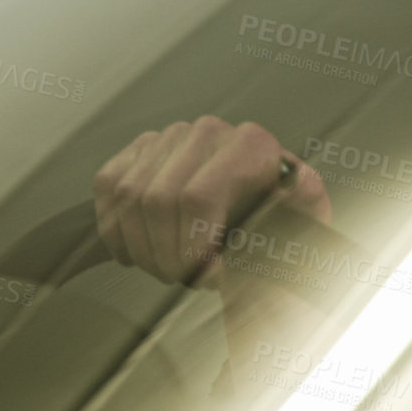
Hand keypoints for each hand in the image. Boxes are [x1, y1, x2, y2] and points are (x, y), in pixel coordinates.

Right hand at [92, 116, 331, 290]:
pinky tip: (133, 253)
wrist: (263, 219)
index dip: (189, 248)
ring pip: (128, 196)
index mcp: (252, 144)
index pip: (196, 198)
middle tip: (181, 279)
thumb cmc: (284, 227)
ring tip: (167, 270)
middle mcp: (209, 131)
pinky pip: (108, 186)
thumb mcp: (303, 223)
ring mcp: (171, 136)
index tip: (202, 277)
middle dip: (163, 253)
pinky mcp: (141, 149)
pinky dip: (114, 228)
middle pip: (158, 199)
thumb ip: (301, 208)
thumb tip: (297, 186)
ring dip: (141, 247)